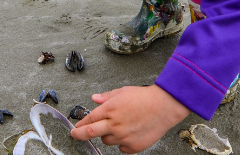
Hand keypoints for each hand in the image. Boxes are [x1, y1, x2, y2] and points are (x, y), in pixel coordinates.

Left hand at [71, 85, 190, 153]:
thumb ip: (107, 97)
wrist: (164, 107)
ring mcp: (123, 137)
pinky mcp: (132, 146)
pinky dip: (122, 143)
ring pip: (107, 141)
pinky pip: (121, 148)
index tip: (76, 127)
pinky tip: (129, 133)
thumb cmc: (145, 98)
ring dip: (108, 135)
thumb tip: (95, 98)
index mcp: (110, 110)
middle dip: (79, 134)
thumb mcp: (123, 92)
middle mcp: (114, 125)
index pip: (89, 119)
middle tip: (75, 135)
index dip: (80, 124)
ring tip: (119, 127)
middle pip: (90, 133)